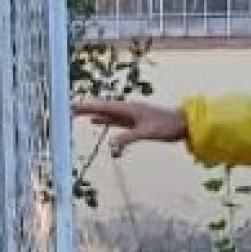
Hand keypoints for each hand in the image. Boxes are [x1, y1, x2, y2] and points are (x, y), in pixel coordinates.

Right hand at [73, 98, 187, 156]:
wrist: (182, 124)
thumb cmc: (166, 126)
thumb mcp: (147, 133)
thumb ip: (129, 138)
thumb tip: (112, 144)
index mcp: (129, 108)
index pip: (104, 107)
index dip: (88, 107)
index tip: (73, 106)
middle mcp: (127, 109)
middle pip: (102, 108)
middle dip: (85, 108)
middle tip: (68, 108)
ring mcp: (129, 115)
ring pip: (106, 114)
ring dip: (92, 113)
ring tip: (77, 113)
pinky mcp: (133, 122)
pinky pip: (114, 120)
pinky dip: (103, 120)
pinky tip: (96, 121)